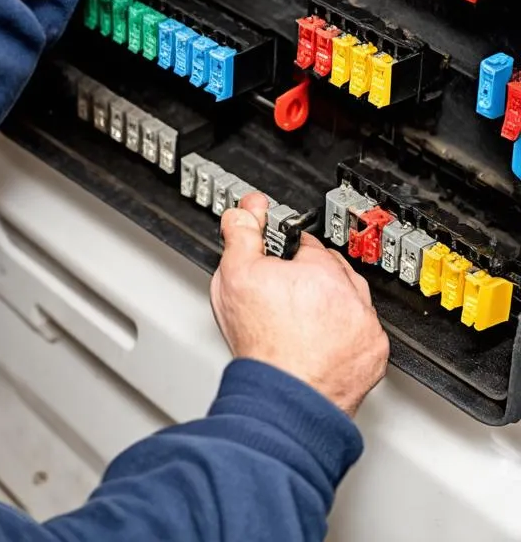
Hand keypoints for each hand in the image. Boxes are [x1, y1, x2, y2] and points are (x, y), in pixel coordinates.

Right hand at [210, 194, 388, 417]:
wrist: (283, 397)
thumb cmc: (262, 344)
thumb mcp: (234, 275)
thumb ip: (241, 235)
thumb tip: (246, 212)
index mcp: (320, 269)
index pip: (305, 244)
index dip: (285, 254)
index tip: (276, 264)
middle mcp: (350, 295)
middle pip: (332, 271)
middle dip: (311, 278)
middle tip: (284, 297)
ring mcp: (365, 327)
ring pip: (350, 301)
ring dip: (331, 306)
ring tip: (300, 322)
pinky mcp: (373, 355)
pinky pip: (361, 334)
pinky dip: (344, 336)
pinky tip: (318, 343)